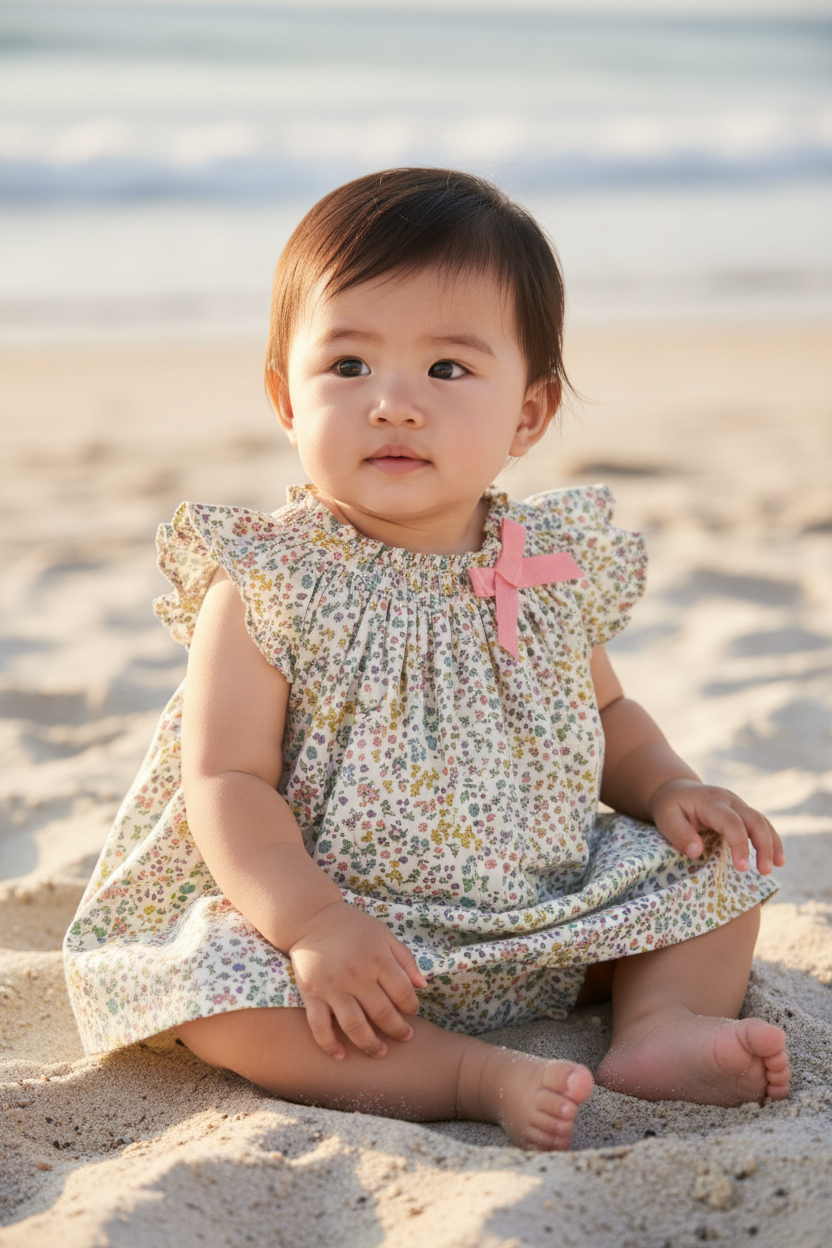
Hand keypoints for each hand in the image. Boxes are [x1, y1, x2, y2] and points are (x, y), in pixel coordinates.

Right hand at [288, 902, 426, 1059]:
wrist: (312, 918)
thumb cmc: (353, 927)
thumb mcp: (384, 935)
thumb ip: (405, 959)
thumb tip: (422, 986)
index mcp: (377, 958)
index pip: (402, 992)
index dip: (411, 1007)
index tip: (412, 1012)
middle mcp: (356, 975)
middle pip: (382, 1013)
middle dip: (398, 1030)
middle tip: (405, 1037)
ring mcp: (332, 987)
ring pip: (354, 1026)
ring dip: (370, 1044)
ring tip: (380, 1052)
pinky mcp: (311, 994)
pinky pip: (319, 1026)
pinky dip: (329, 1044)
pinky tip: (341, 1055)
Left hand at [648, 778, 784, 874]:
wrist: (676, 789)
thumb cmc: (670, 806)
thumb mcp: (666, 818)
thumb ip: (679, 833)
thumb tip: (696, 852)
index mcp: (711, 801)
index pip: (731, 822)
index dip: (739, 845)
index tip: (742, 868)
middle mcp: (729, 800)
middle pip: (755, 819)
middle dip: (764, 845)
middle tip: (765, 871)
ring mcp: (738, 804)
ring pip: (763, 821)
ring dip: (773, 844)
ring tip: (776, 867)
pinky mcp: (742, 812)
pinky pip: (762, 824)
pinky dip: (771, 840)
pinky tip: (777, 859)